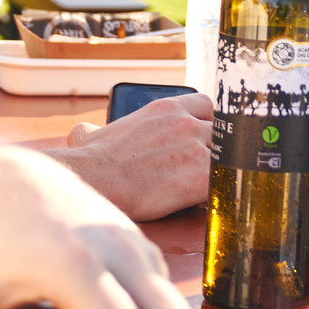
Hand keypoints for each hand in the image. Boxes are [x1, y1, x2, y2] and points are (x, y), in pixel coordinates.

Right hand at [53, 95, 213, 220]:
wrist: (96, 181)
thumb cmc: (92, 162)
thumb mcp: (96, 133)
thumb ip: (98, 129)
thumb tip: (82, 131)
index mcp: (168, 108)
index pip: (207, 105)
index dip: (209, 123)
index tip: (205, 137)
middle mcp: (186, 123)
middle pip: (221, 132)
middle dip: (216, 150)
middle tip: (206, 167)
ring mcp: (196, 148)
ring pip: (225, 157)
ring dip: (219, 172)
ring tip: (207, 187)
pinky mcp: (200, 177)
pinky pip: (223, 182)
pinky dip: (218, 192)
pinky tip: (208, 202)